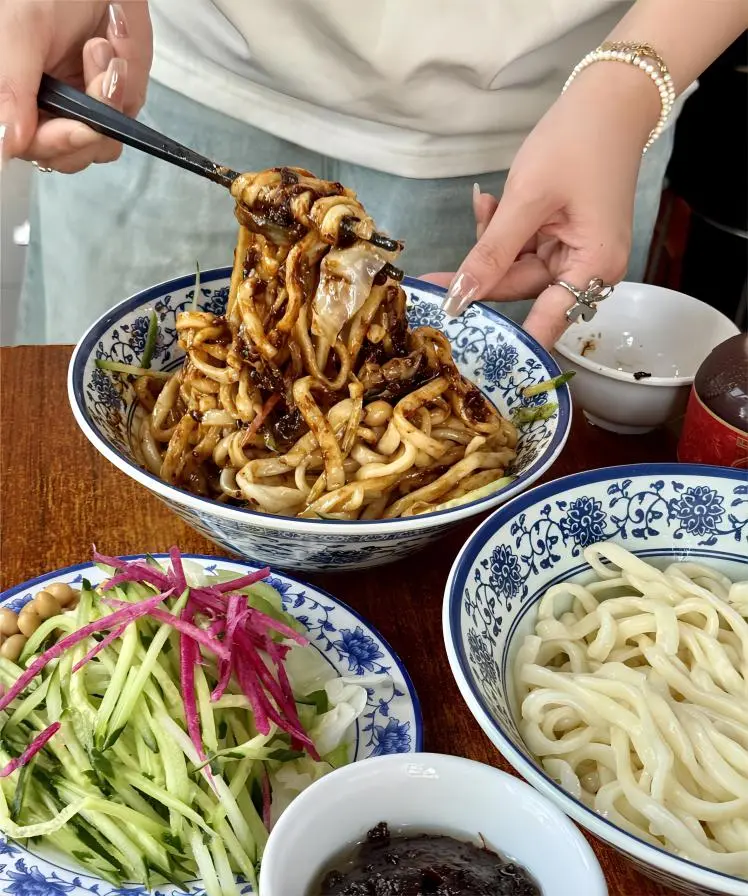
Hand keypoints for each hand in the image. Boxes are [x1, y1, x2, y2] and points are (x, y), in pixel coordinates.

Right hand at [0, 1, 151, 171]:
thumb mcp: (22, 29)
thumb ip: (10, 89)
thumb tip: (4, 145)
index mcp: (12, 97)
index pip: (31, 147)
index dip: (58, 144)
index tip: (83, 127)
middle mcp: (43, 110)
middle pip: (69, 156)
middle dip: (91, 120)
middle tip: (102, 74)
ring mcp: (81, 110)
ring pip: (103, 143)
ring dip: (111, 96)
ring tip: (103, 46)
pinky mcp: (114, 104)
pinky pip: (128, 116)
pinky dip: (129, 82)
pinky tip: (115, 45)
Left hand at [423, 63, 658, 348]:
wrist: (610, 97)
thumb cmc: (577, 143)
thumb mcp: (526, 200)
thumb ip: (491, 254)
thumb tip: (459, 299)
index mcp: (594, 268)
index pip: (544, 324)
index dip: (502, 339)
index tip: (462, 354)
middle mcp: (590, 271)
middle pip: (520, 290)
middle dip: (483, 270)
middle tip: (432, 274)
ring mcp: (576, 254)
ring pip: (515, 268)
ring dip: (491, 242)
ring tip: (486, 203)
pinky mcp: (564, 238)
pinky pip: (522, 248)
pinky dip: (503, 231)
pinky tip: (492, 202)